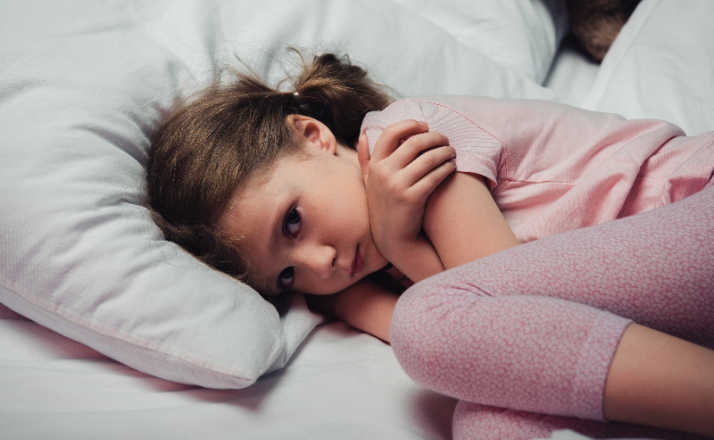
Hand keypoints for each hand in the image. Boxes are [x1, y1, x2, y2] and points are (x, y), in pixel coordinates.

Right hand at [357, 120, 455, 265]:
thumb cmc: (384, 206)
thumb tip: (363, 135)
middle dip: (435, 137)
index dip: (410, 125)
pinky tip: (451, 167)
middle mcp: (384, 173)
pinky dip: (447, 167)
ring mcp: (397, 186)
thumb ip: (365, 158)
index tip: (426, 126)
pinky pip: (435, 175)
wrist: (392, 238)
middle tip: (445, 139)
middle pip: (414, 142)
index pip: (391, 132)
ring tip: (452, 152)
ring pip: (428, 158)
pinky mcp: (412, 198)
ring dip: (445, 152)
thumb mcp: (369, 182)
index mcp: (375, 165)